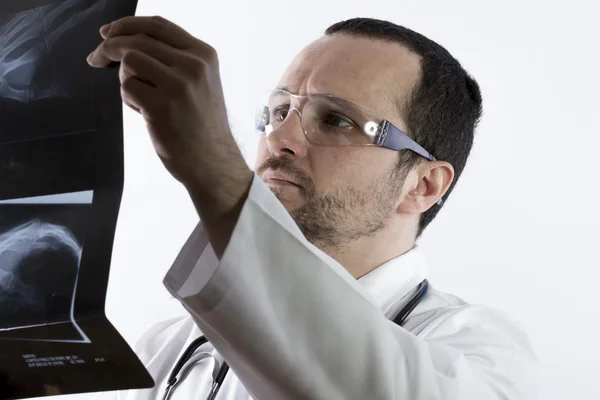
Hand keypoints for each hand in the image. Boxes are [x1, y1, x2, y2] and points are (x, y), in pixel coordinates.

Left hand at [87, 16, 253, 257]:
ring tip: (141, 98)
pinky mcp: (162, 106)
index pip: (158, 25)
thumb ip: (174, 58)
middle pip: (137, 40)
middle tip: (95, 58)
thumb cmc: (201, 124)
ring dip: (125, 79)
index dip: (127, 24)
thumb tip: (126, 40)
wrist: (213, 161)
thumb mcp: (200, 82)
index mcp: (204, 55)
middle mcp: (194, 66)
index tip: (107, 32)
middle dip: (109, 47)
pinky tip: (145, 112)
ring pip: (129, 61)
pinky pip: (127, 88)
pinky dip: (129, 99)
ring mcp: (179, 86)